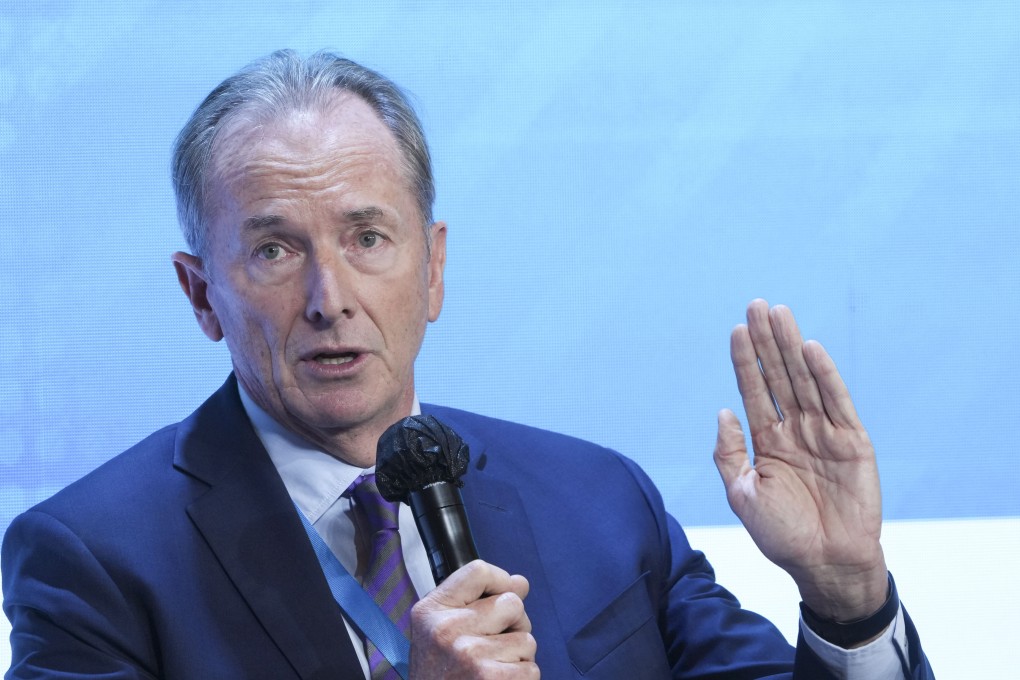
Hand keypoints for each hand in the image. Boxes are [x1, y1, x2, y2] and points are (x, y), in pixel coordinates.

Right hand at [409, 560, 539, 678]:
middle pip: (512, 604)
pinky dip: (522, 679)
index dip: (500, 581)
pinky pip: (531, 669)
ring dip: (517, 657)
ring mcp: (469, 656)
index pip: (479, 571)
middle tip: (493, 645)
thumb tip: (520, 583)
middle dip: (513, 625)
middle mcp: (447, 630)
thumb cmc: (440, 674)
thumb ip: (476, 600)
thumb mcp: (440, 630)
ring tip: (493, 668)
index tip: (500, 596)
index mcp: (431, 611)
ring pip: (527, 639)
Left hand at [713, 299, 887, 620]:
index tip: (736, 329)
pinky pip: (836, 402)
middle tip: (757, 305)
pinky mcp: (852, 441)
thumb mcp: (743, 494)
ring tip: (779, 314)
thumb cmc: (782, 534)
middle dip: (767, 341)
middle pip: (778, 376)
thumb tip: (723, 410)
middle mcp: (795, 429)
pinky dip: (824, 375)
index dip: (744, 360)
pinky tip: (810, 349)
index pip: (753, 390)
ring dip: (791, 347)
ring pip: (804, 380)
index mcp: (768, 440)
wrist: (826, 563)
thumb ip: (729, 453)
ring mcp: (824, 433)